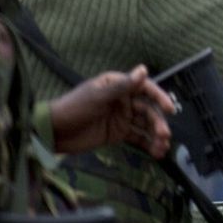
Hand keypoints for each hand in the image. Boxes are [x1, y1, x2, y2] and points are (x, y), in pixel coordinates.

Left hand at [50, 65, 174, 158]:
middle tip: (164, 135)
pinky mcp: (118, 134)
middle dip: (158, 123)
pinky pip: (137, 138)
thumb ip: (122, 86)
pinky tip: (157, 153)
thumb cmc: (73, 108)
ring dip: (156, 135)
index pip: (145, 89)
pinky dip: (148, 145)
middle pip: (148, 110)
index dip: (159, 98)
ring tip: (162, 147)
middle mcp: (124, 100)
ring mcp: (122, 118)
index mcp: (119, 85)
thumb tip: (144, 69)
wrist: (53, 133)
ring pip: (145, 125)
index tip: (169, 109)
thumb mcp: (97, 96)